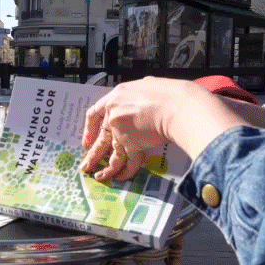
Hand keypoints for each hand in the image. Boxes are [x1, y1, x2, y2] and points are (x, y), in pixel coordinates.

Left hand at [80, 77, 223, 181]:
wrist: (179, 106)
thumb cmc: (169, 93)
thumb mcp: (148, 85)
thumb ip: (138, 96)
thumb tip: (142, 97)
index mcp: (115, 97)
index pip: (95, 113)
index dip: (90, 129)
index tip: (88, 141)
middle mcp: (114, 115)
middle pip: (101, 137)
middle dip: (93, 154)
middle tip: (86, 166)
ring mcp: (122, 131)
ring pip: (112, 153)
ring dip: (106, 168)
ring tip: (99, 178)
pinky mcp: (133, 144)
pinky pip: (128, 160)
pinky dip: (126, 171)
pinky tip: (121, 178)